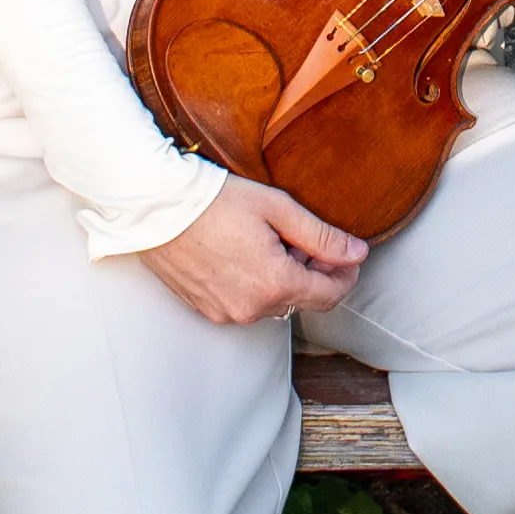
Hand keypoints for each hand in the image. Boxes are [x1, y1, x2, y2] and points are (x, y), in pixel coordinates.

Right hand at [142, 175, 364, 326]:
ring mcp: (227, 313)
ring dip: (283, 278)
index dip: (345, 274)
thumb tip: (357, 253)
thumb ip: (322, 236)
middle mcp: (252, 308)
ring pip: (273, 303)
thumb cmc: (216, 201)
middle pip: (302, 299)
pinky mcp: (206, 310)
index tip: (347, 254)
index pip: (330, 295)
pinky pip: (245, 304)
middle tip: (303, 237)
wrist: (157, 207)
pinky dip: (255, 284)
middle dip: (313, 272)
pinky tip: (245, 253)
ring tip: (269, 240)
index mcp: (276, 283)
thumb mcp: (277, 209)